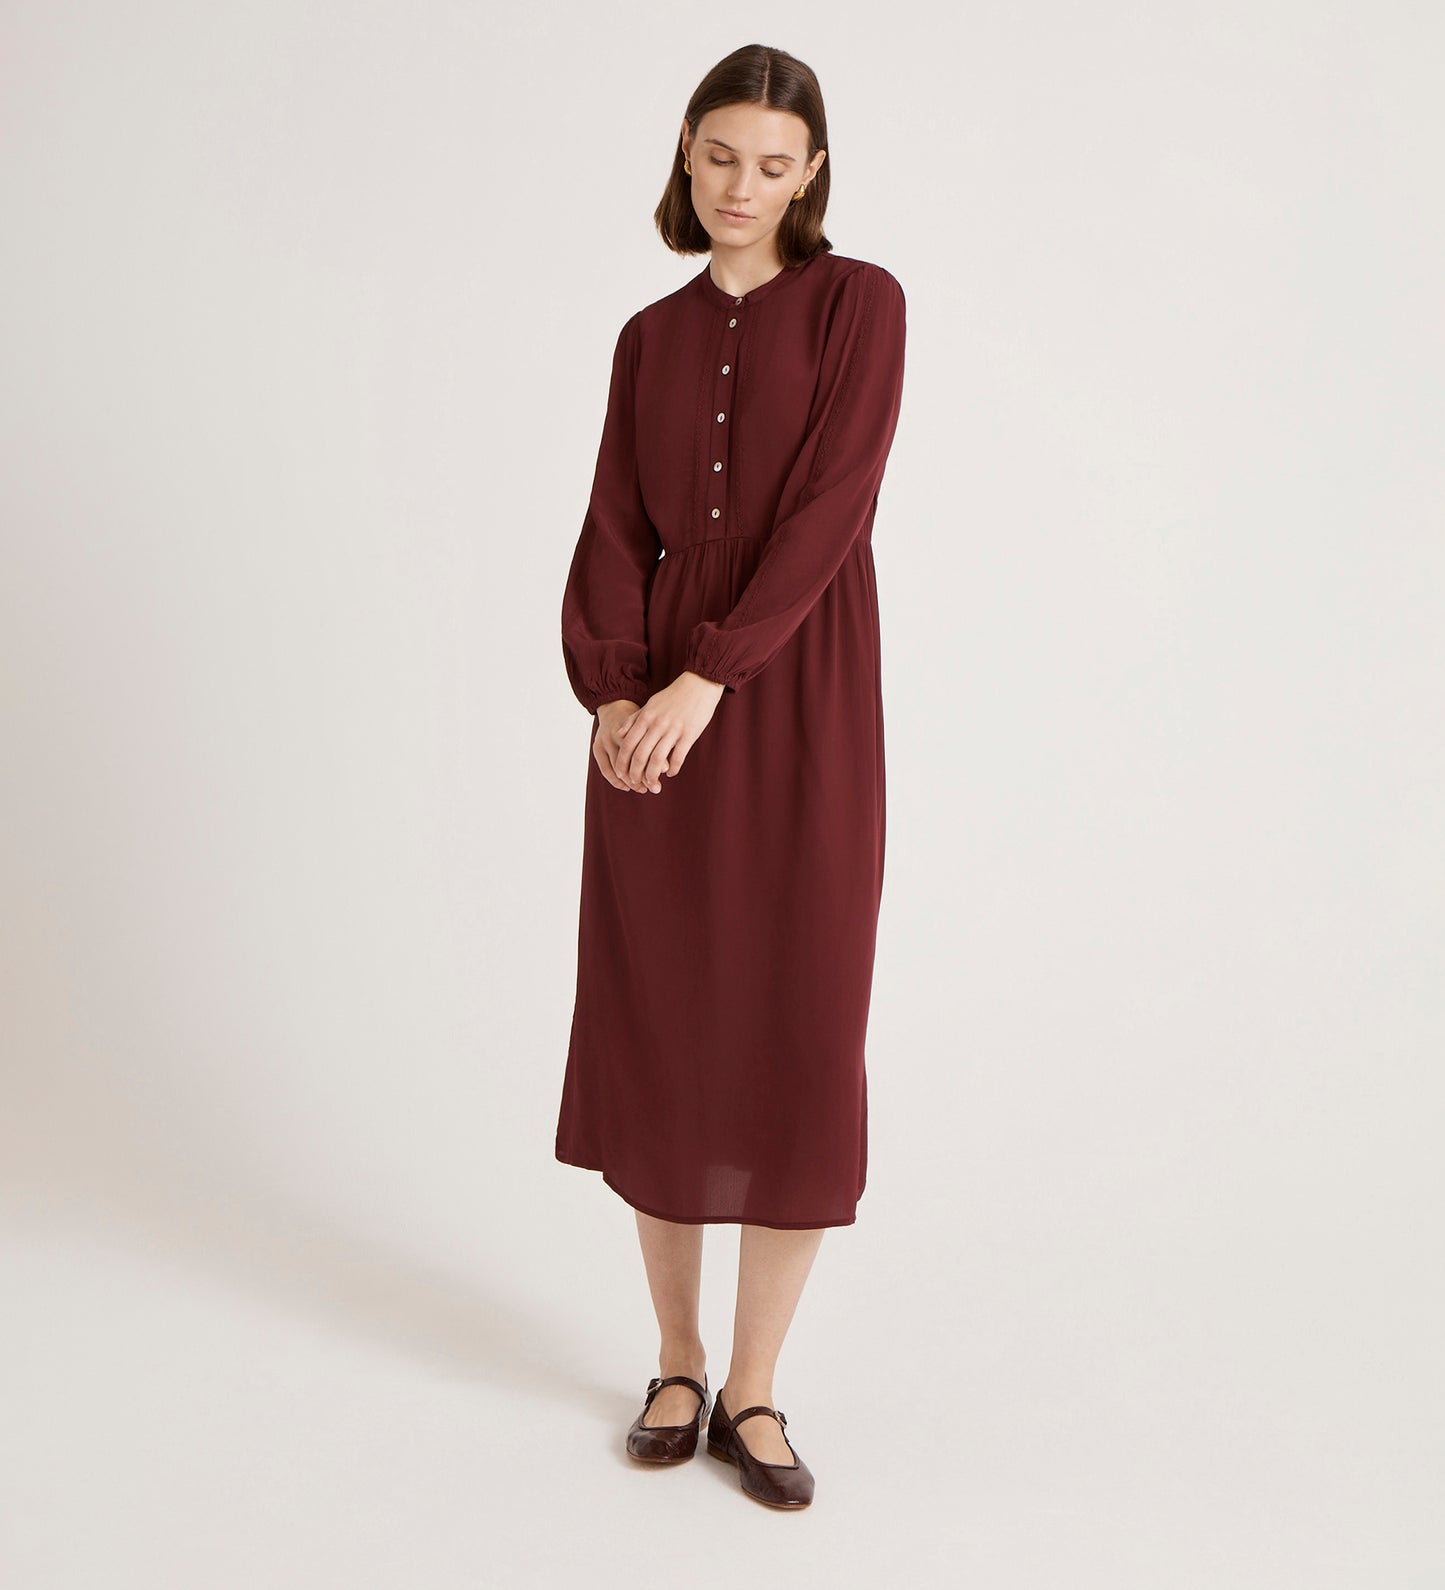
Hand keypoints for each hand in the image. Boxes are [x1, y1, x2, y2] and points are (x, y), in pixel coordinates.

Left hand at [594, 672, 726, 792]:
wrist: (698, 684)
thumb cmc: (673, 695)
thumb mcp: (650, 704)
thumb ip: (634, 719)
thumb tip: (619, 733)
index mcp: (646, 717)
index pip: (627, 745)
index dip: (622, 762)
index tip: (621, 773)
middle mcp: (657, 725)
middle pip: (640, 756)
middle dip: (635, 773)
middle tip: (635, 784)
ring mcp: (673, 730)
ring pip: (658, 760)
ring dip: (652, 775)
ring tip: (652, 783)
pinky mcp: (689, 734)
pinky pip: (678, 757)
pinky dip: (673, 769)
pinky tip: (671, 773)